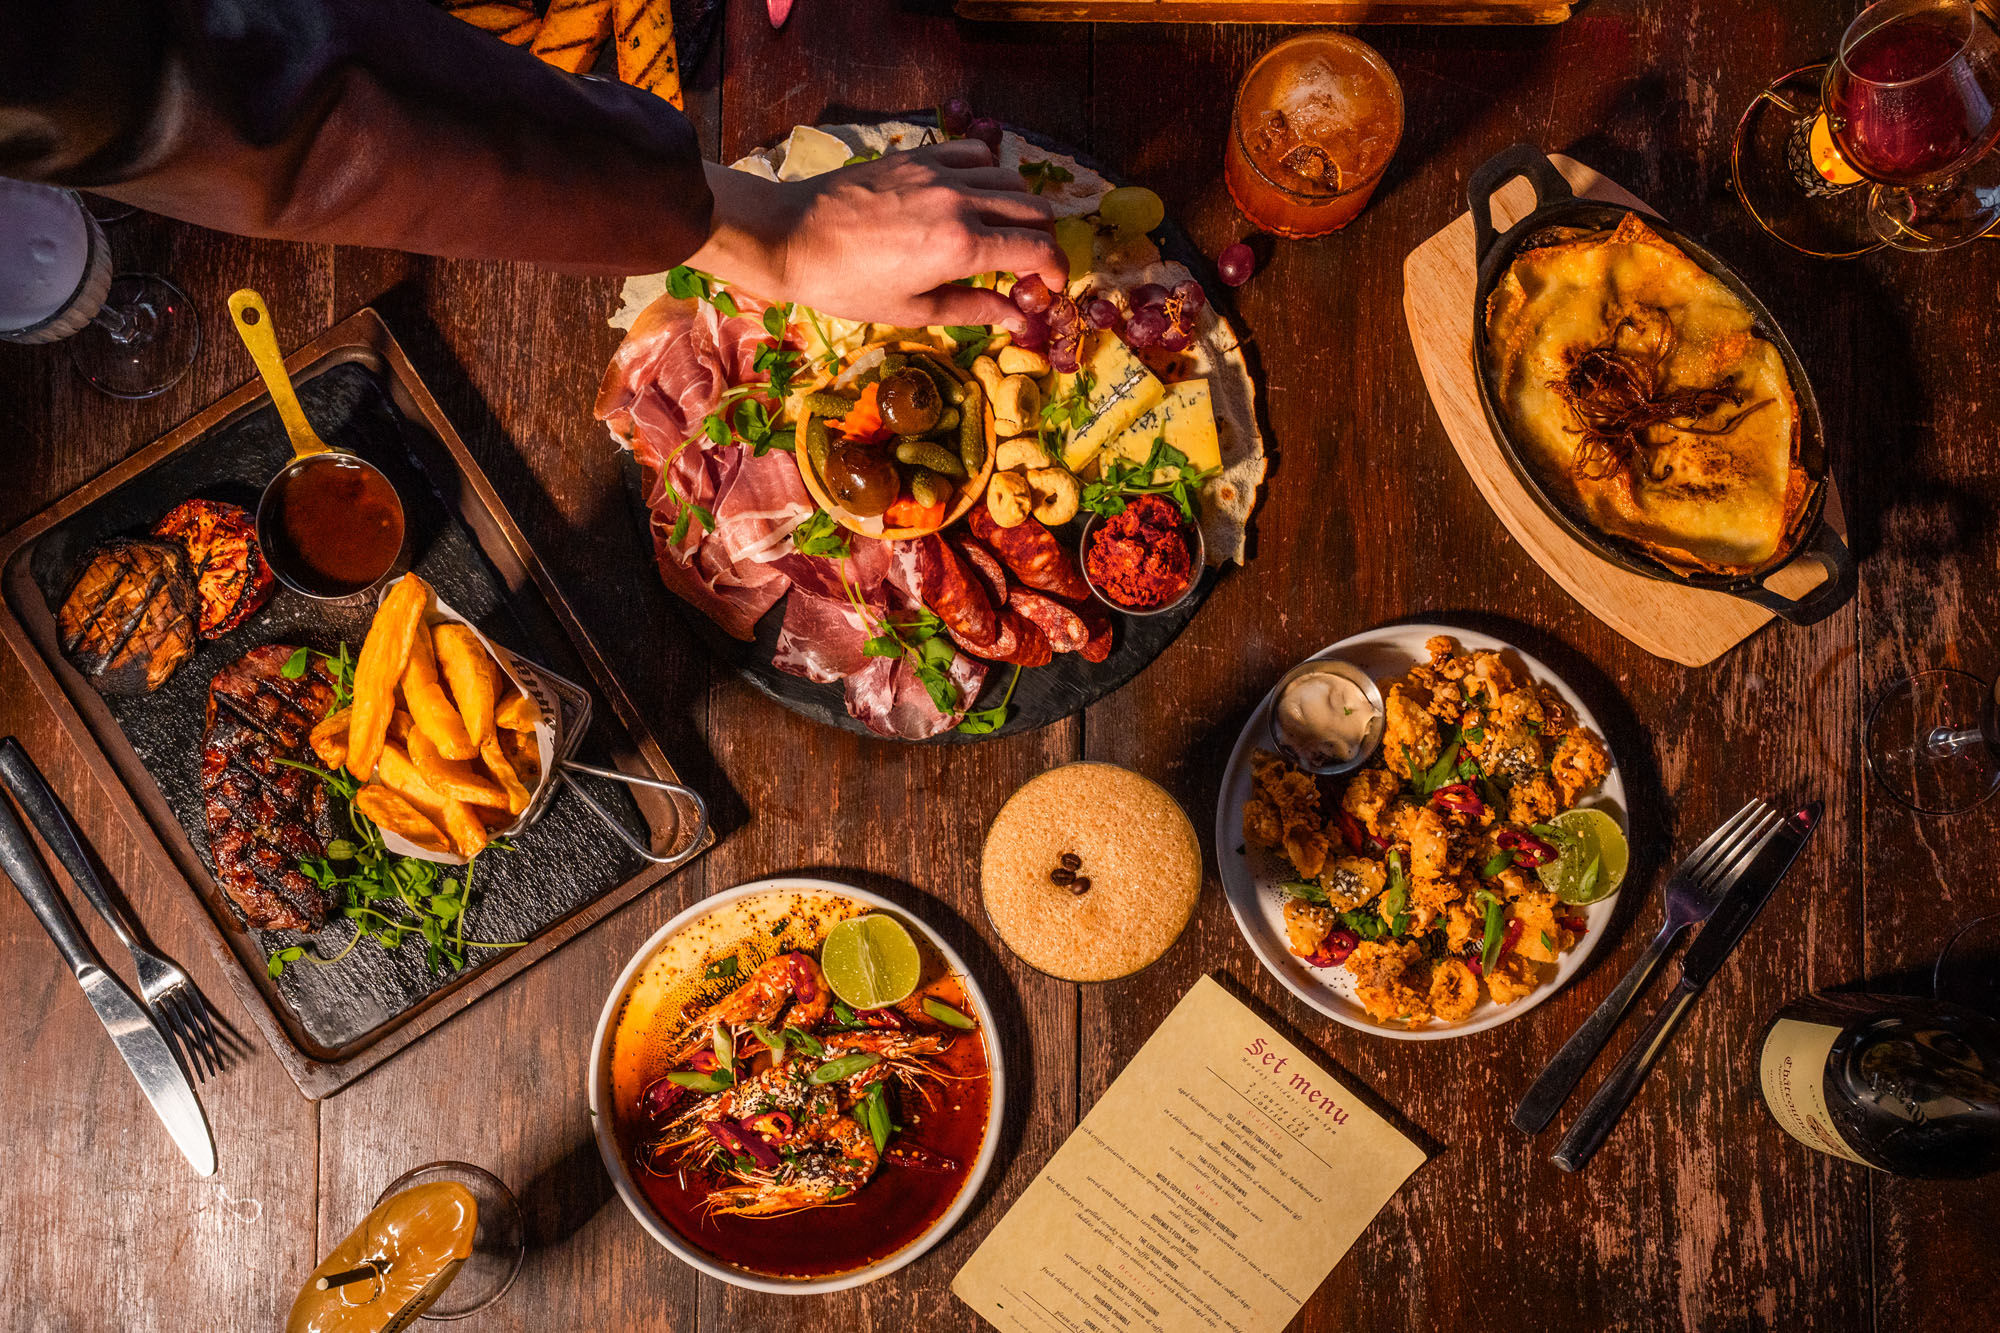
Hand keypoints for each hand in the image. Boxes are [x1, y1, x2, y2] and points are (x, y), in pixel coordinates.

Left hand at [687, 141, 1068, 333]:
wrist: (790, 237)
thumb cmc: (846, 285)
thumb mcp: (912, 310)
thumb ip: (972, 309)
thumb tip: (1016, 319)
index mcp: (961, 247)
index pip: (1038, 249)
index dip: (1057, 269)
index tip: (1052, 284)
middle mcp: (959, 203)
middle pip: (1034, 208)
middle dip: (1044, 238)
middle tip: (1030, 262)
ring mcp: (939, 174)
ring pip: (1010, 176)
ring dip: (1019, 204)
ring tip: (1003, 229)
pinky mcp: (918, 158)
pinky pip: (973, 152)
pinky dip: (988, 171)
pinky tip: (974, 193)